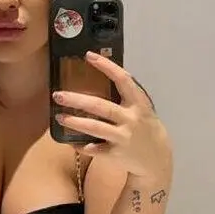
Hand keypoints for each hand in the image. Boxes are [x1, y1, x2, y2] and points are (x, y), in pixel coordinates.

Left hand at [53, 51, 171, 180]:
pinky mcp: (117, 154)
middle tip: (58, 95)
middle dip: (78, 100)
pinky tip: (72, 142)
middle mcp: (131, 118)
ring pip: (95, 128)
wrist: (157, 157)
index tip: (89, 56)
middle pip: (101, 106)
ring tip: (59, 117)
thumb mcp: (141, 107)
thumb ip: (125, 94)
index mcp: (138, 102)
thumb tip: (98, 75)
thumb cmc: (144, 125)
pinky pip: (96, 149)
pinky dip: (83, 146)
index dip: (107, 66)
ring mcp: (123, 137)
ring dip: (75, 122)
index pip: (123, 79)